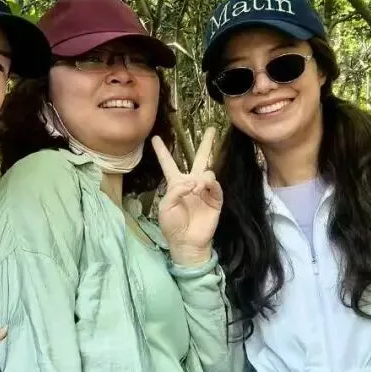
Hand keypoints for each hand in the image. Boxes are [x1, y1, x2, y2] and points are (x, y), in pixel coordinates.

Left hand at [153, 127, 221, 263]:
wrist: (187, 242)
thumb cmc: (172, 226)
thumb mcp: (165, 207)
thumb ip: (175, 191)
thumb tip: (193, 182)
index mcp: (176, 184)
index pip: (168, 163)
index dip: (162, 151)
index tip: (155, 138)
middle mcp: (192, 184)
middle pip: (200, 159)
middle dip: (206, 143)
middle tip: (213, 129)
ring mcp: (205, 191)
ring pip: (208, 171)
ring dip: (202, 178)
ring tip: (196, 189)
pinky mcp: (216, 200)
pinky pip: (216, 186)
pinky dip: (209, 185)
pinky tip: (202, 189)